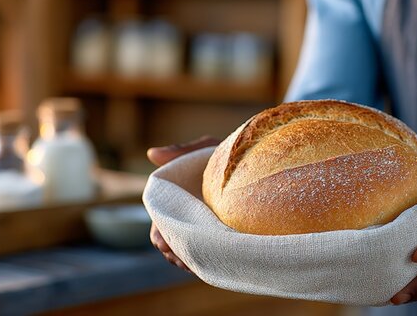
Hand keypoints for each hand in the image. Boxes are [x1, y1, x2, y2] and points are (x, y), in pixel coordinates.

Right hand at [147, 136, 219, 272]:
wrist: (265, 163)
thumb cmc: (231, 154)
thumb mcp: (207, 149)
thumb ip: (181, 152)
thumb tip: (151, 153)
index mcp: (181, 199)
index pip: (161, 222)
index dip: (160, 234)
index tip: (164, 243)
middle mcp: (191, 217)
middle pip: (174, 242)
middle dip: (175, 253)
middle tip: (182, 260)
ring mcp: (209, 228)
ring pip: (192, 253)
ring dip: (190, 260)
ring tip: (196, 266)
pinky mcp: (228, 238)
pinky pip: (215, 256)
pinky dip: (211, 262)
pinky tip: (214, 266)